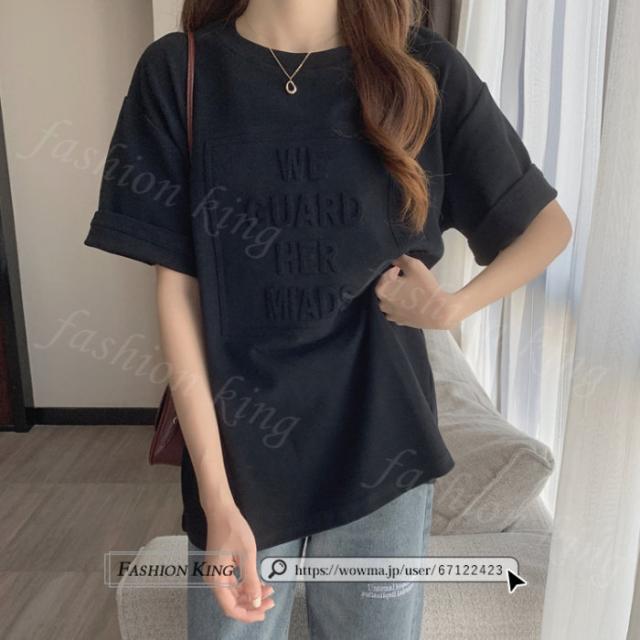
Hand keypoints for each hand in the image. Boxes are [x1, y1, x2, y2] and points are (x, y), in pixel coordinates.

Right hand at [202, 503, 274, 622]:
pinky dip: (245, 585)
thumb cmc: (233, 529)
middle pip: (232, 602)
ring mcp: (216, 573)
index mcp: (216, 579)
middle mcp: (213, 580)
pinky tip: (259, 583)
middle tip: (271, 600)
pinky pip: (232, 583)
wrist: (221, 510)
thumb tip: (256, 602)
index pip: (230, 608)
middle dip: (252, 604)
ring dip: (250, 594)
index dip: (248, 613)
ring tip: (269, 591)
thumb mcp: (246, 555)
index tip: (264, 611)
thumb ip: (251, 580)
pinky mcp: (220, 567)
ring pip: (233, 593)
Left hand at [374, 254, 467, 329]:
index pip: (383, 274)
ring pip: (389, 299)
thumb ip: (400, 258)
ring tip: (410, 290)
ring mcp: (390, 314)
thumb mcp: (414, 265)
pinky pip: (396, 309)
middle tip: (408, 279)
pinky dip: (400, 305)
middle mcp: (382, 303)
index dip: (394, 269)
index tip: (403, 270)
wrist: (439, 312)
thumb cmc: (425, 287)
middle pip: (385, 288)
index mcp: (382, 290)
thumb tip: (393, 259)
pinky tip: (411, 301)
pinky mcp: (398, 321)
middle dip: (394, 282)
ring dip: (396, 294)